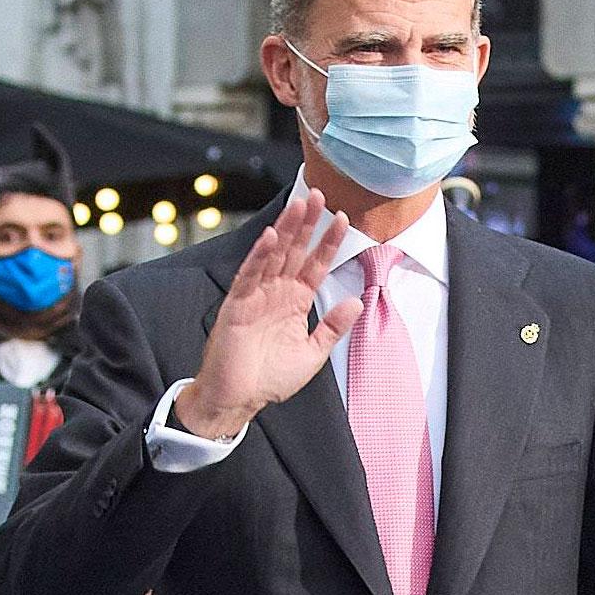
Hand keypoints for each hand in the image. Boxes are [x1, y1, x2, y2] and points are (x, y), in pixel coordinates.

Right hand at [175, 185, 353, 440]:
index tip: (343, 219)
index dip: (328, 242)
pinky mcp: (237, 305)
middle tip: (319, 195)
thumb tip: (357, 301)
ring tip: (298, 205)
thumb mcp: (313, 352)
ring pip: (273, 255)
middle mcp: (276, 292)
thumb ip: (333, 327)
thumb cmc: (270, 379)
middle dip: (307, 224)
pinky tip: (269, 237)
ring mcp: (256, 296)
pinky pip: (249, 275)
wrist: (239, 399)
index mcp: (295, 301)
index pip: (316, 264)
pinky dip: (259, 256)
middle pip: (294, 251)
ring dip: (285, 230)